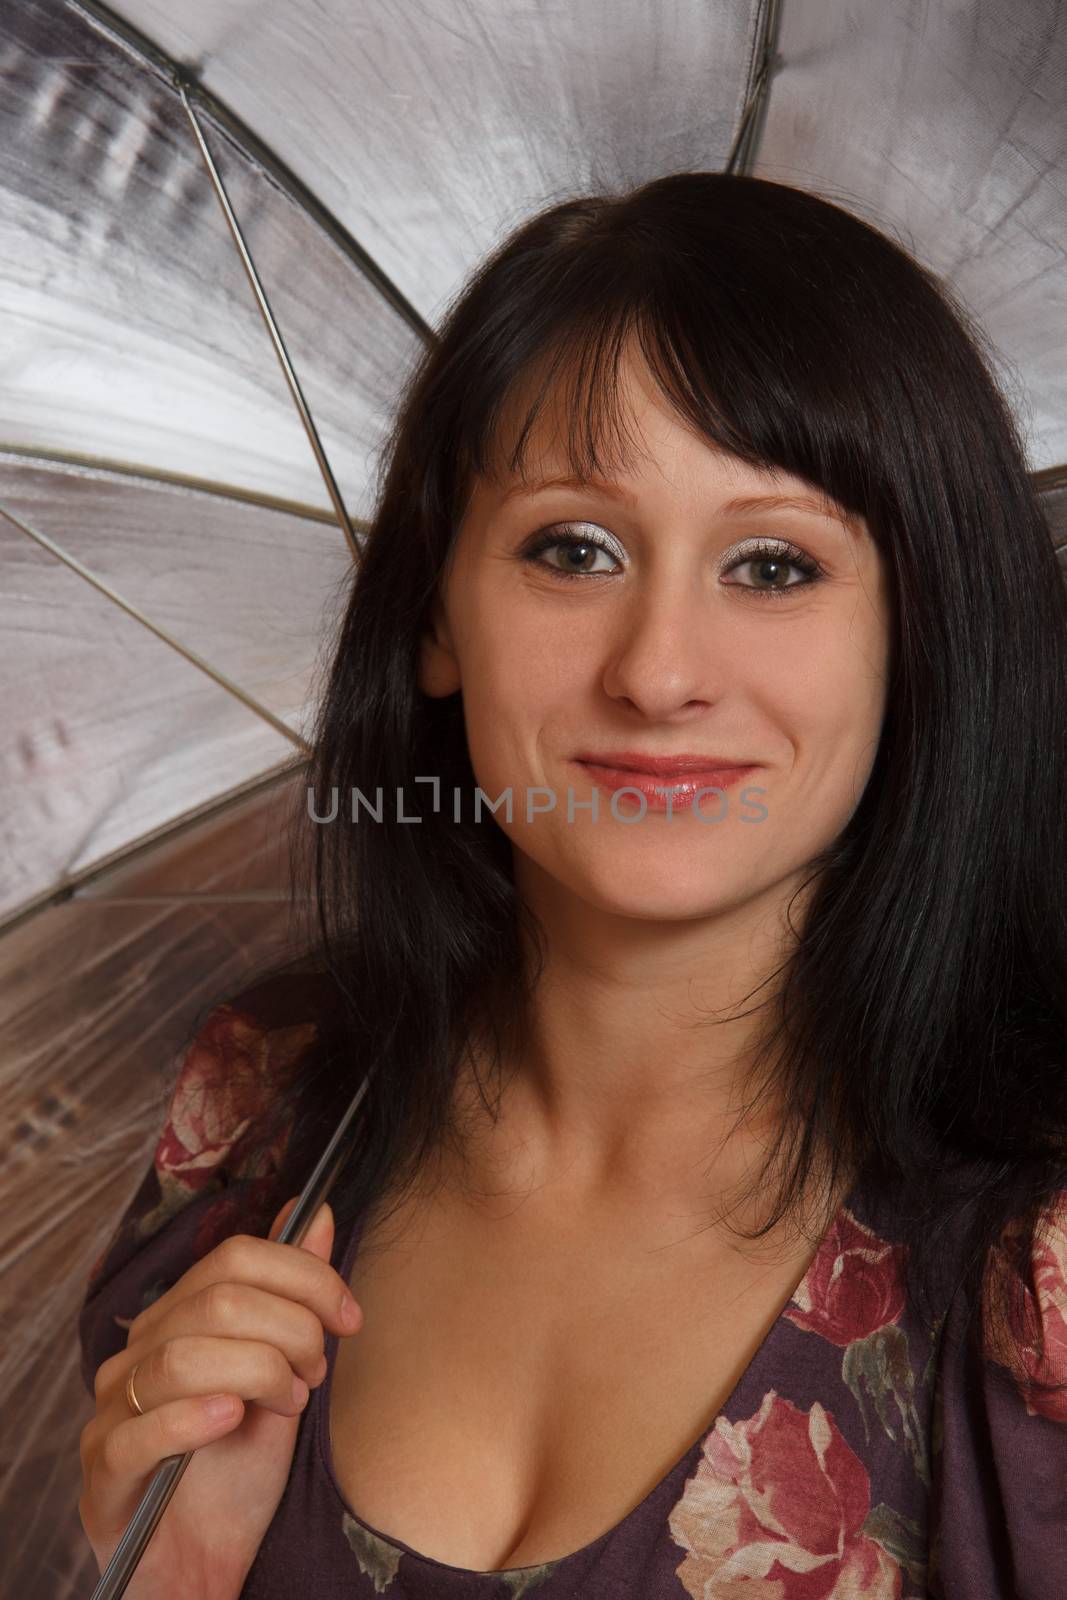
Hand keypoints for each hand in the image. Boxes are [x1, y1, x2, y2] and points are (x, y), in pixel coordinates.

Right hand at [79, 1197, 362, 1598]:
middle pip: (215, 1301)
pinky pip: (139, 1429)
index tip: (350, 1316)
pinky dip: (193, 1418)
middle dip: (289, 1328)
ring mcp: (111, 1409)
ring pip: (180, 1356)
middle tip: (317, 1372)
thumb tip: (320, 1214)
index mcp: (176, 1319)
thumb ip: (294, 1297)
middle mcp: (137, 1353)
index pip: (233, 1259)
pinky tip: (233, 1420)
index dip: (303, 1276)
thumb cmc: (238, 1473)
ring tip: (289, 1401)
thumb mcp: (284, 1375)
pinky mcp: (103, 1471)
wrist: (205, 1567)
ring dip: (257, 1372)